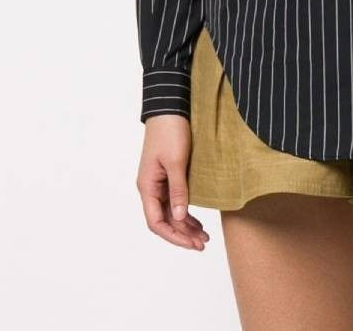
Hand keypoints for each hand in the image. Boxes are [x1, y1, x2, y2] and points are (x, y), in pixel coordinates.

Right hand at [136, 115, 209, 249]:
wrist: (170, 108)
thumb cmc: (170, 131)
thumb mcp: (176, 161)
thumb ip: (178, 189)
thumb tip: (180, 217)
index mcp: (147, 186)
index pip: (156, 222)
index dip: (174, 236)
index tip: (192, 244)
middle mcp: (151, 187)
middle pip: (164, 220)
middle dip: (182, 234)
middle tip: (203, 244)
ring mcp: (159, 182)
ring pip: (171, 212)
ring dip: (186, 225)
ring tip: (204, 236)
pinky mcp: (168, 175)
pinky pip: (175, 200)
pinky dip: (186, 212)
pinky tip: (198, 220)